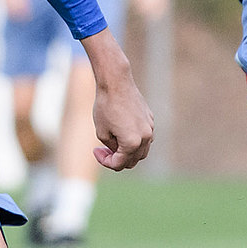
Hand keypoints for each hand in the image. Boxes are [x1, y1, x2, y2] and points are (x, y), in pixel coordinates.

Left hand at [81, 30, 153, 170]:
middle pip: (133, 160)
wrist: (116, 83)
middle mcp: (145, 138)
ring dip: (128, 151)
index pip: (120, 164)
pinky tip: (122, 131)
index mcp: (132, 143)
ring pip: (142, 150)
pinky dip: (134, 140)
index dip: (105, 162)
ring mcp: (150, 128)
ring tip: (113, 143)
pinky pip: (144, 137)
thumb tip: (118, 152)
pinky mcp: (150, 119)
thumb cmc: (106, 106)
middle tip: (104, 151)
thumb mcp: (102, 133)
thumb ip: (111, 148)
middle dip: (118, 159)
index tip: (96, 151)